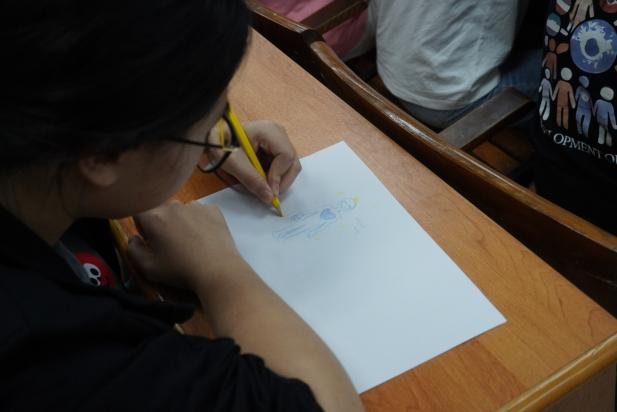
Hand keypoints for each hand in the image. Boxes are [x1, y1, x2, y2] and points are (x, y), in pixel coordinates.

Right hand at [127, 201, 242, 288]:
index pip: (139, 212)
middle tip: (172, 244)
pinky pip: (201, 212)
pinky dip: (200, 221)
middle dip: (162, 224)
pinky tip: (205, 237)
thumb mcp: (148, 268)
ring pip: (182, 210)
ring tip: (191, 241)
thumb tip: (133, 238)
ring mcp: (195, 205)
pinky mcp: (213, 209)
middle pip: (162, 211)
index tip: (150, 239)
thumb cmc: (180, 270)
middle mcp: (173, 205)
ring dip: (182, 221)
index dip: (142, 226)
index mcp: (154, 217)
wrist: (218, 270)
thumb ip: (133, 251)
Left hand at [219, 120, 300, 203]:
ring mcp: (278, 140)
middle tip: (270, 194)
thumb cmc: (221, 144)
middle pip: (292, 161)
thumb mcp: (234, 163)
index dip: (280, 176)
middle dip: (282, 180)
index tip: (269, 191)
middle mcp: (278, 133)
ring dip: (279, 179)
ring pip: (290, 165)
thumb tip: (269, 198)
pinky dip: (275, 176)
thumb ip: (252, 180)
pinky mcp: (274, 147)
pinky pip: (282, 165)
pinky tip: (262, 178)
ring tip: (263, 186)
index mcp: (269, 131)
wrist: (214, 138)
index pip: (287, 156)